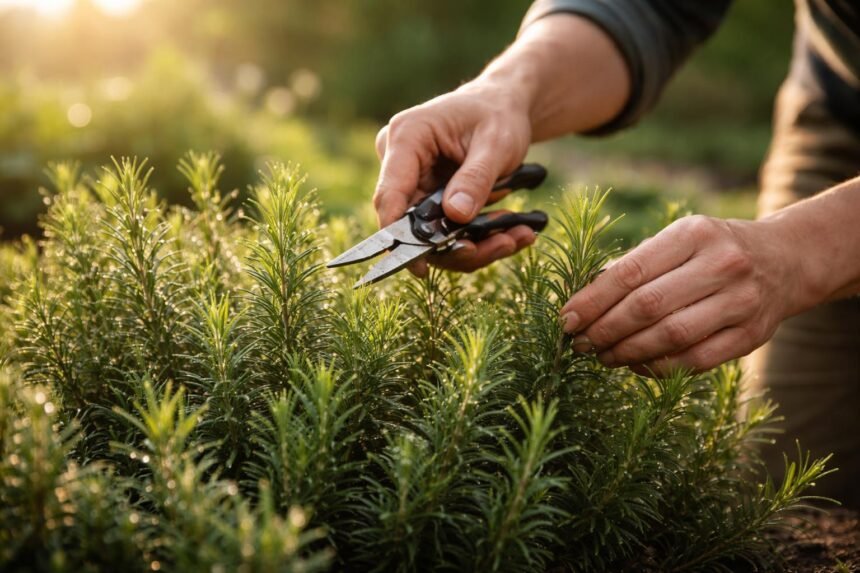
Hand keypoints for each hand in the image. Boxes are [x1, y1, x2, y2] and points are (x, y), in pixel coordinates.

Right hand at [373, 82, 536, 276]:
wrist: (502, 106)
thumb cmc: (497, 114)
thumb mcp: (496, 142)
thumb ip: (476, 178)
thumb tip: (455, 216)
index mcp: (406, 137)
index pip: (390, 194)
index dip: (398, 234)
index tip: (418, 266)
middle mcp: (400, 163)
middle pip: (411, 223)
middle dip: (456, 244)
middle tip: (505, 244)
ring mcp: (412, 184)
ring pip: (431, 234)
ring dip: (474, 245)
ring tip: (518, 237)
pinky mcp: (427, 201)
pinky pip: (445, 230)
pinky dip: (479, 238)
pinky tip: (514, 234)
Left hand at [559, 215, 806, 375]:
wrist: (784, 261)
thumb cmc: (710, 250)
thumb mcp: (678, 240)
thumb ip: (636, 265)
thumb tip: (583, 303)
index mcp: (693, 234)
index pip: (630, 272)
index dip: (592, 300)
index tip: (566, 319)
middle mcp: (721, 264)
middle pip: (647, 306)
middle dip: (604, 329)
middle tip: (579, 343)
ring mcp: (741, 301)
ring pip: (670, 336)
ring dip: (626, 352)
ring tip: (601, 356)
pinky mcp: (751, 336)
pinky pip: (695, 360)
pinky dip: (658, 367)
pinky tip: (634, 365)